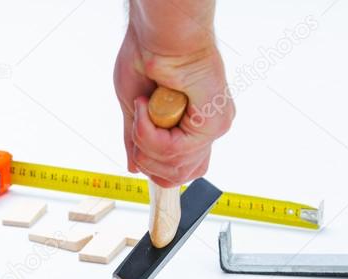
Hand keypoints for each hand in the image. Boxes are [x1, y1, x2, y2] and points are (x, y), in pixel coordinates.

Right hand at [115, 28, 233, 187]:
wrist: (158, 34)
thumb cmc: (148, 58)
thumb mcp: (136, 110)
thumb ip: (138, 140)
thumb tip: (133, 167)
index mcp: (195, 125)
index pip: (183, 169)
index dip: (156, 168)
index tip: (138, 147)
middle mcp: (209, 128)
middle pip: (178, 175)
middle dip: (147, 158)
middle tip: (137, 125)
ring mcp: (214, 126)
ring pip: (174, 165)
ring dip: (146, 141)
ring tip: (142, 109)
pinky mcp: (214, 122)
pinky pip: (176, 151)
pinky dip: (151, 133)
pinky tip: (147, 105)